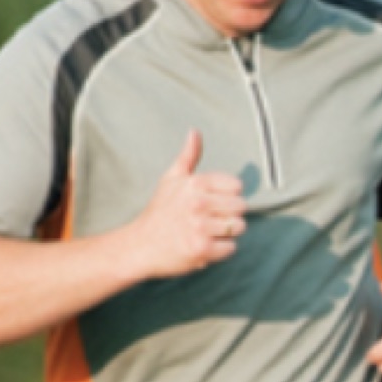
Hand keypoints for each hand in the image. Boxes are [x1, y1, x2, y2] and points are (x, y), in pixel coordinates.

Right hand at [133, 130, 249, 279]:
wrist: (140, 245)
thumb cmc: (160, 211)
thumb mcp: (171, 179)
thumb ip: (188, 156)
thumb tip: (195, 131)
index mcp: (194, 183)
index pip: (236, 186)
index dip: (228, 196)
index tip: (212, 203)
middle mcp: (198, 203)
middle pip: (241, 207)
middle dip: (229, 215)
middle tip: (209, 220)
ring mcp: (200, 227)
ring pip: (238, 227)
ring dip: (226, 234)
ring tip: (206, 233)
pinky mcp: (202, 249)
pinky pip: (231, 248)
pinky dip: (221, 250)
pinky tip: (204, 246)